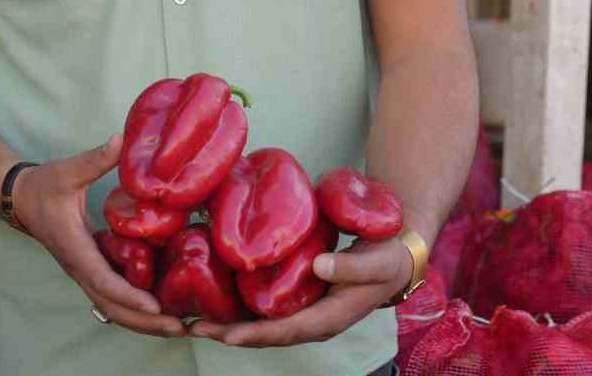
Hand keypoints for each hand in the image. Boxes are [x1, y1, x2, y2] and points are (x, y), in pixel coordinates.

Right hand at [12, 134, 188, 338]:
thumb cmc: (44, 185)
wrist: (20, 199)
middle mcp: (80, 268)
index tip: (155, 306)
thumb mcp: (68, 170)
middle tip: (181, 328)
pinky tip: (162, 311)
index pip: (102, 280)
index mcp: (75, 248)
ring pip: (113, 309)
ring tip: (179, 327)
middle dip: (145, 322)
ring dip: (143, 322)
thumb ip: (95, 159)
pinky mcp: (91, 270)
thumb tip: (120, 139)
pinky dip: (135, 310)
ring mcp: (85, 273)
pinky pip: (113, 299)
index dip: (129, 295)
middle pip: (112, 307)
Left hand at [188, 235, 413, 347]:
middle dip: (230, 333)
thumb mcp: (378, 261)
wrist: (397, 254)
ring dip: (230, 324)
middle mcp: (314, 320)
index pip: (288, 331)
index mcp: (331, 317)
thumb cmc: (388, 257)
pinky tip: (218, 298)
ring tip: (195, 320)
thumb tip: (319, 266)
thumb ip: (351, 266)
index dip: (257, 335)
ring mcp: (305, 310)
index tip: (226, 336)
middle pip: (268, 333)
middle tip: (193, 327)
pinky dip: (242, 307)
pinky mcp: (300, 296)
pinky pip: (268, 308)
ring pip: (264, 324)